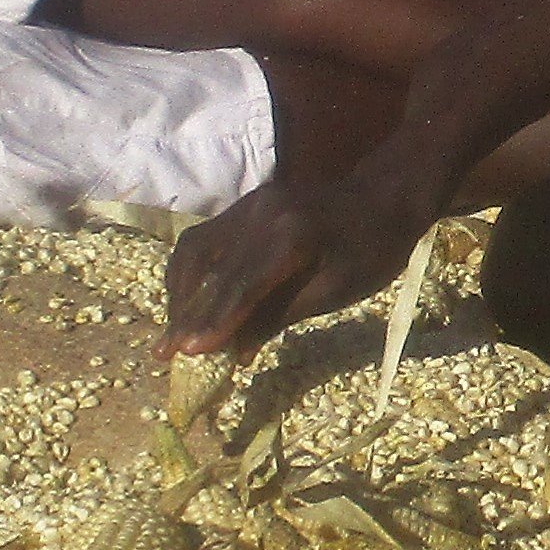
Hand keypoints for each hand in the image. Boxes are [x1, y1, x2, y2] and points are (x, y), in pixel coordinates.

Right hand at [163, 159, 436, 357]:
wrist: (384, 196)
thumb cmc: (373, 251)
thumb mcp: (334, 292)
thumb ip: (279, 316)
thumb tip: (233, 351)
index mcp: (292, 237)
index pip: (240, 286)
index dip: (212, 321)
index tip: (187, 352)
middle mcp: (262, 214)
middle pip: (210, 270)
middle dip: (186, 315)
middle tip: (164, 351)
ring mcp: (250, 204)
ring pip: (196, 249)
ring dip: (180, 291)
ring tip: (174, 329)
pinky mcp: (247, 204)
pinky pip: (206, 237)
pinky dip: (193, 272)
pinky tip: (189, 299)